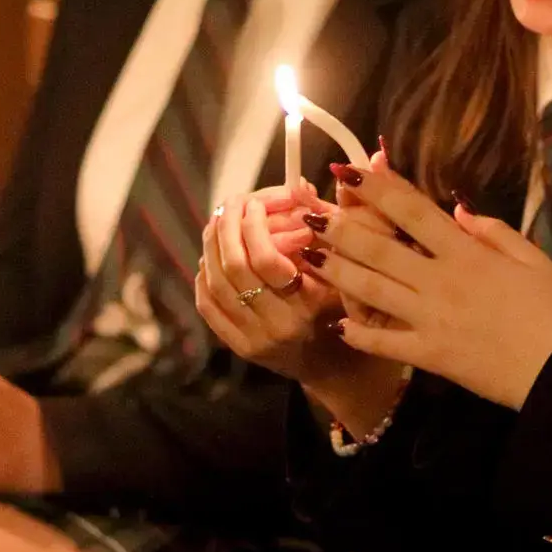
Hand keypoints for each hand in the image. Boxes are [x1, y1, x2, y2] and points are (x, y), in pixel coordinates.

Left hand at [191, 184, 353, 381]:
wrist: (331, 363)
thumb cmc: (342, 307)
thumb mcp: (345, 271)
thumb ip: (328, 230)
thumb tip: (299, 188)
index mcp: (308, 304)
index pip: (265, 260)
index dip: (254, 225)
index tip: (254, 202)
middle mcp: (278, 325)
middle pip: (234, 267)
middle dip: (227, 227)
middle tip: (230, 203)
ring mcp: (253, 339)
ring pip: (216, 283)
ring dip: (212, 246)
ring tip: (218, 222)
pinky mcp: (237, 347)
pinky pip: (207, 305)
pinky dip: (205, 275)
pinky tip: (212, 256)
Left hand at [311, 162, 551, 410]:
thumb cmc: (551, 311)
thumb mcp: (533, 259)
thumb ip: (495, 231)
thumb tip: (459, 209)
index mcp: (467, 253)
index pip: (414, 211)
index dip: (379, 187)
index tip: (349, 171)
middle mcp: (441, 281)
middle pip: (380, 249)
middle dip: (341, 229)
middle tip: (309, 214)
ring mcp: (430, 319)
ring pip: (372, 291)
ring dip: (337, 272)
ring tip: (309, 256)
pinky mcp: (429, 354)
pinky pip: (385, 342)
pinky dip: (360, 334)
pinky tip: (338, 325)